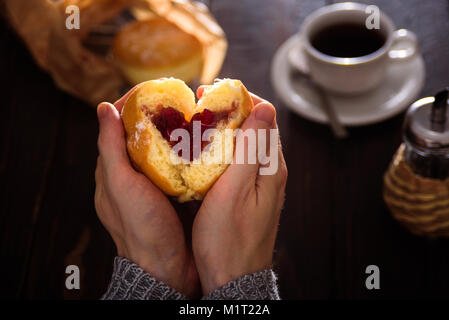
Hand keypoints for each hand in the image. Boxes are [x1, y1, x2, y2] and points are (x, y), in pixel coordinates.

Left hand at [94, 88, 199, 297]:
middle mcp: (133, 172)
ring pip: (165, 146)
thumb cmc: (140, 227)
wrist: (166, 267)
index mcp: (114, 168)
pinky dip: (191, 149)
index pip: (119, 124)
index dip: (134, 102)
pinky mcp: (175, 190)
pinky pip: (181, 162)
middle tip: (182, 99)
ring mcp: (155, 181)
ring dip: (178, 129)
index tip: (155, 88)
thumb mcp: (121, 185)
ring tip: (197, 114)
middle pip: (143, 132)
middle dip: (160, 113)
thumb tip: (103, 108)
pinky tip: (206, 141)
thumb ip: (111, 148)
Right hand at [192, 88, 287, 294]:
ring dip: (225, 129)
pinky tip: (204, 152)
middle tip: (201, 107)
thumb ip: (251, 149)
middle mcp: (269, 171)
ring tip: (199, 124)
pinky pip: (239, 161)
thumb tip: (265, 108)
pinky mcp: (249, 194)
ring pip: (246, 143)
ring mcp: (260, 184)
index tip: (214, 94)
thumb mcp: (236, 190)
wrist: (233, 278)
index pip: (265, 117)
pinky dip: (223, 149)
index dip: (242, 99)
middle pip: (256, 128)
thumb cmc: (229, 239)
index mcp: (270, 167)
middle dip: (230, 111)